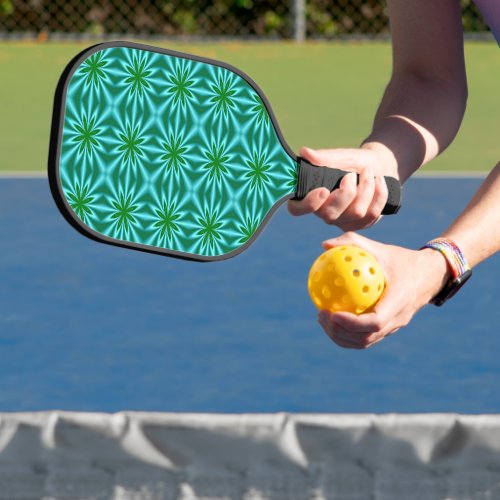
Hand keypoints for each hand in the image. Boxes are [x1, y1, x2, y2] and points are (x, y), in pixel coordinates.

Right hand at [288, 145, 397, 230]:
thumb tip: (304, 152)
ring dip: (366, 187)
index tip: (323, 190)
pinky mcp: (361, 224)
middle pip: (330, 215)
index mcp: (311, 196)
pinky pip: (372, 214)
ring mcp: (343, 221)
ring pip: (356, 213)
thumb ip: (324, 157)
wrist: (379, 167)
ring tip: (368, 172)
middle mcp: (324, 212)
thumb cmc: (354, 162)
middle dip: (346, 193)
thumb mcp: (341, 156)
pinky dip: (379, 193)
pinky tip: (379, 181)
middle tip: (351, 175)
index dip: (308, 204)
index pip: (297, 209)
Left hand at [316, 232, 450, 348]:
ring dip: (341, 336)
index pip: (375, 321)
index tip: (332, 313)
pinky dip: (347, 334)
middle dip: (340, 332)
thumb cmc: (401, 259)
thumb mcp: (380, 248)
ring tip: (323, 319)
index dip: (352, 323)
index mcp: (399, 301)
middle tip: (321, 315)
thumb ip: (353, 243)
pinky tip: (332, 319)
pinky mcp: (389, 329)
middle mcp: (398, 319)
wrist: (429, 275)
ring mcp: (394, 327)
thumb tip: (325, 245)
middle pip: (366, 338)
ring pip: (365, 342)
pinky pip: (366, 337)